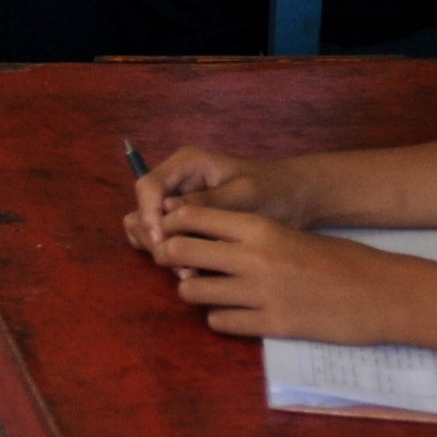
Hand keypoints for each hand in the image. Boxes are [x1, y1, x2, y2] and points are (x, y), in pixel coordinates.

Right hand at [123, 145, 310, 254]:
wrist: (293, 201)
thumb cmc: (272, 190)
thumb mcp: (243, 194)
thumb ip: (206, 202)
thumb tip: (168, 212)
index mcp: (187, 164)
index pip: (149, 186)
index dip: (148, 214)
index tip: (160, 242)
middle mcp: (176, 181)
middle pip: (143, 209)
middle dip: (155, 238)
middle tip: (181, 267)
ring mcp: (177, 204)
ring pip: (147, 228)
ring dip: (161, 251)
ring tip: (188, 272)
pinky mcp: (183, 224)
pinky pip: (162, 240)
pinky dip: (169, 255)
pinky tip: (190, 270)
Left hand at [148, 205, 404, 344]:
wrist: (382, 293)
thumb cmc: (341, 259)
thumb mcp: (292, 234)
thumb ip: (252, 236)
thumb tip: (208, 241)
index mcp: (260, 227)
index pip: (193, 217)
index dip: (173, 225)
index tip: (171, 233)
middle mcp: (253, 257)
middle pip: (181, 252)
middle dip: (171, 259)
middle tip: (177, 266)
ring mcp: (259, 294)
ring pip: (192, 292)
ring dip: (193, 292)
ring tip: (207, 292)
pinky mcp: (271, 326)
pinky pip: (219, 322)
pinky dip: (219, 318)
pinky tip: (233, 315)